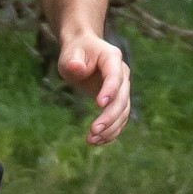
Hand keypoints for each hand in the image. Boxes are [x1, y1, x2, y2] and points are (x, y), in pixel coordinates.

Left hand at [59, 26, 130, 145]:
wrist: (83, 52)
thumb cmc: (75, 53)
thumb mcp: (69, 55)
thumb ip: (72, 62)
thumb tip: (75, 68)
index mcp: (112, 58)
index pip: (115, 76)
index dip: (109, 90)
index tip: (98, 105)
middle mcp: (122, 73)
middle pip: (122, 98)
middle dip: (109, 117)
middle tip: (93, 131)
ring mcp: (122, 88)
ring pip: (123, 111)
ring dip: (110, 128)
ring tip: (91, 140)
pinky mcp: (118, 100)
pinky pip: (119, 118)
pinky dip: (111, 131)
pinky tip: (97, 141)